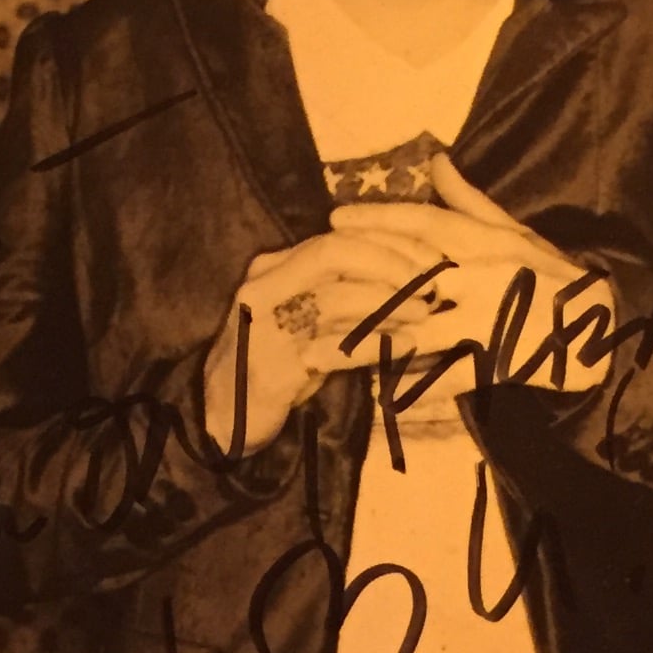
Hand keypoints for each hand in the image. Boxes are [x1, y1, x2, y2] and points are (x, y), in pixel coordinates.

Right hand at [200, 226, 443, 455]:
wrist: (221, 416)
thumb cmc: (273, 361)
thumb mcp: (300, 316)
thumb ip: (335, 289)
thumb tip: (399, 273)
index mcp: (274, 267)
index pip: (337, 237)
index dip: (389, 243)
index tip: (430, 257)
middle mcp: (266, 286)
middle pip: (335, 253)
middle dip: (392, 263)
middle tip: (431, 282)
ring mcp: (268, 324)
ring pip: (336, 298)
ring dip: (390, 302)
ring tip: (426, 312)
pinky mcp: (276, 366)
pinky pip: (336, 348)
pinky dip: (377, 344)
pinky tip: (408, 346)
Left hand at [330, 153, 614, 390]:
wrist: (604, 327)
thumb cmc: (555, 277)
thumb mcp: (517, 233)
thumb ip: (470, 203)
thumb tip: (435, 161)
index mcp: (484, 245)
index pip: (425, 226)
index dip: (379, 220)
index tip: (335, 219)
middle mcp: (480, 279)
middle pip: (404, 284)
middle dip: (353, 292)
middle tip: (305, 300)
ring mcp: (488, 322)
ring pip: (413, 336)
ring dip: (363, 349)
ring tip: (316, 357)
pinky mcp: (500, 362)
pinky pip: (449, 380)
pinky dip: (414, 393)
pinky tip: (376, 401)